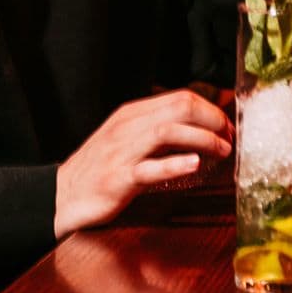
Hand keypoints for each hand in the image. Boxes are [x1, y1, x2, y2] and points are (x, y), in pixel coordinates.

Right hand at [54, 88, 232, 237]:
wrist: (61, 195)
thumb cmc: (100, 169)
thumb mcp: (129, 139)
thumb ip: (160, 129)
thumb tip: (201, 123)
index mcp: (132, 114)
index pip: (181, 98)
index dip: (211, 110)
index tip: (227, 126)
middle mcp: (128, 127)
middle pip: (179, 108)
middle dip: (212, 120)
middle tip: (230, 137)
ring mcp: (122, 152)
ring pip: (167, 132)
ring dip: (202, 139)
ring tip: (222, 150)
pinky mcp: (118, 179)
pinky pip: (148, 168)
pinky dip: (174, 164)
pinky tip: (193, 164)